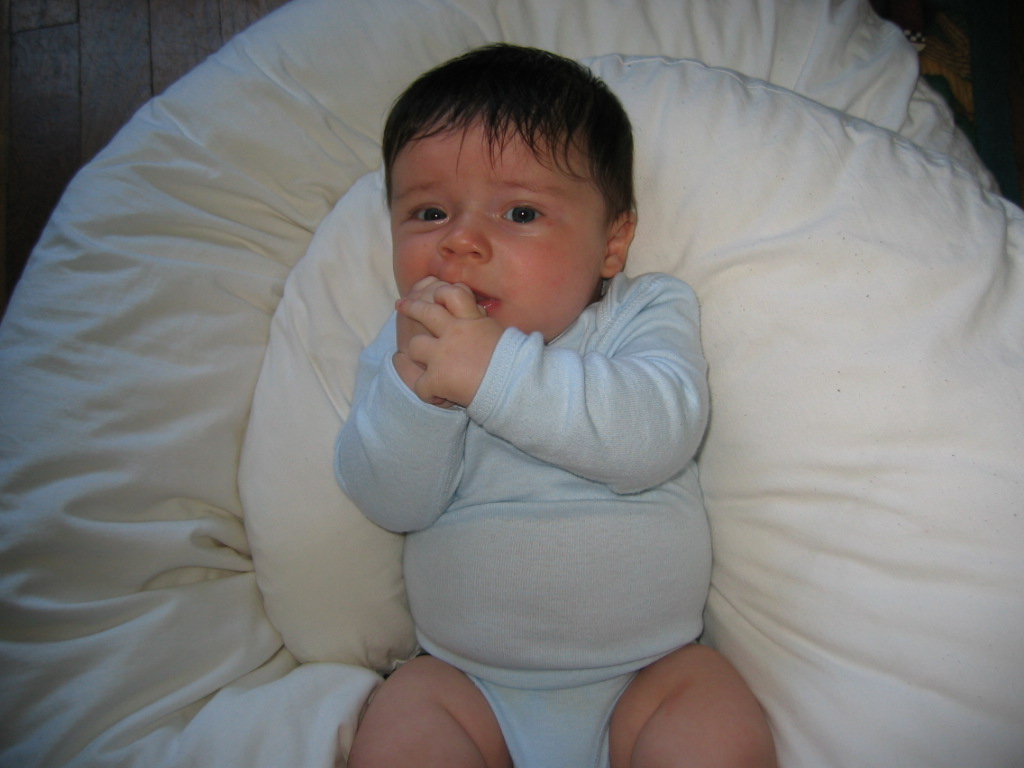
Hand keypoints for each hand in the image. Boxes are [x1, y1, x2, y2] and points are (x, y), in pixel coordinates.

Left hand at [395, 278, 503, 406]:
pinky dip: (428, 393)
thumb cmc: (516, 364)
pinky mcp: (437, 378)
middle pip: (425, 312)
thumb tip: (477, 316)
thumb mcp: (501, 334)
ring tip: (424, 365)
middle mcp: (454, 332)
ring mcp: (442, 354)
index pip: (452, 293)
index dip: (442, 292)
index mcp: (473, 321)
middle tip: (402, 305)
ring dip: (418, 356)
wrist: (515, 387)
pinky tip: (438, 397)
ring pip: (414, 346)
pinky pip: (419, 385)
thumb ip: (482, 324)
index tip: (436, 294)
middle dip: (411, 307)